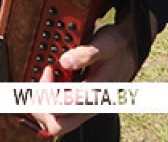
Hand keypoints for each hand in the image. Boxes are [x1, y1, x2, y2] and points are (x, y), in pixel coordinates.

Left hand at [28, 11, 157, 136]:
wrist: (129, 51)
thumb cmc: (118, 47)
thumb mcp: (107, 43)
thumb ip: (88, 53)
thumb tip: (65, 61)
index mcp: (97, 94)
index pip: (62, 108)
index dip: (48, 90)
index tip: (49, 69)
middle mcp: (89, 107)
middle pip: (56, 125)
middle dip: (39, 107)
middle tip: (37, 85)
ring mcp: (84, 109)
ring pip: (55, 123)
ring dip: (43, 105)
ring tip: (44, 81)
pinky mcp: (80, 105)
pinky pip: (58, 113)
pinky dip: (47, 101)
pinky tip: (49, 82)